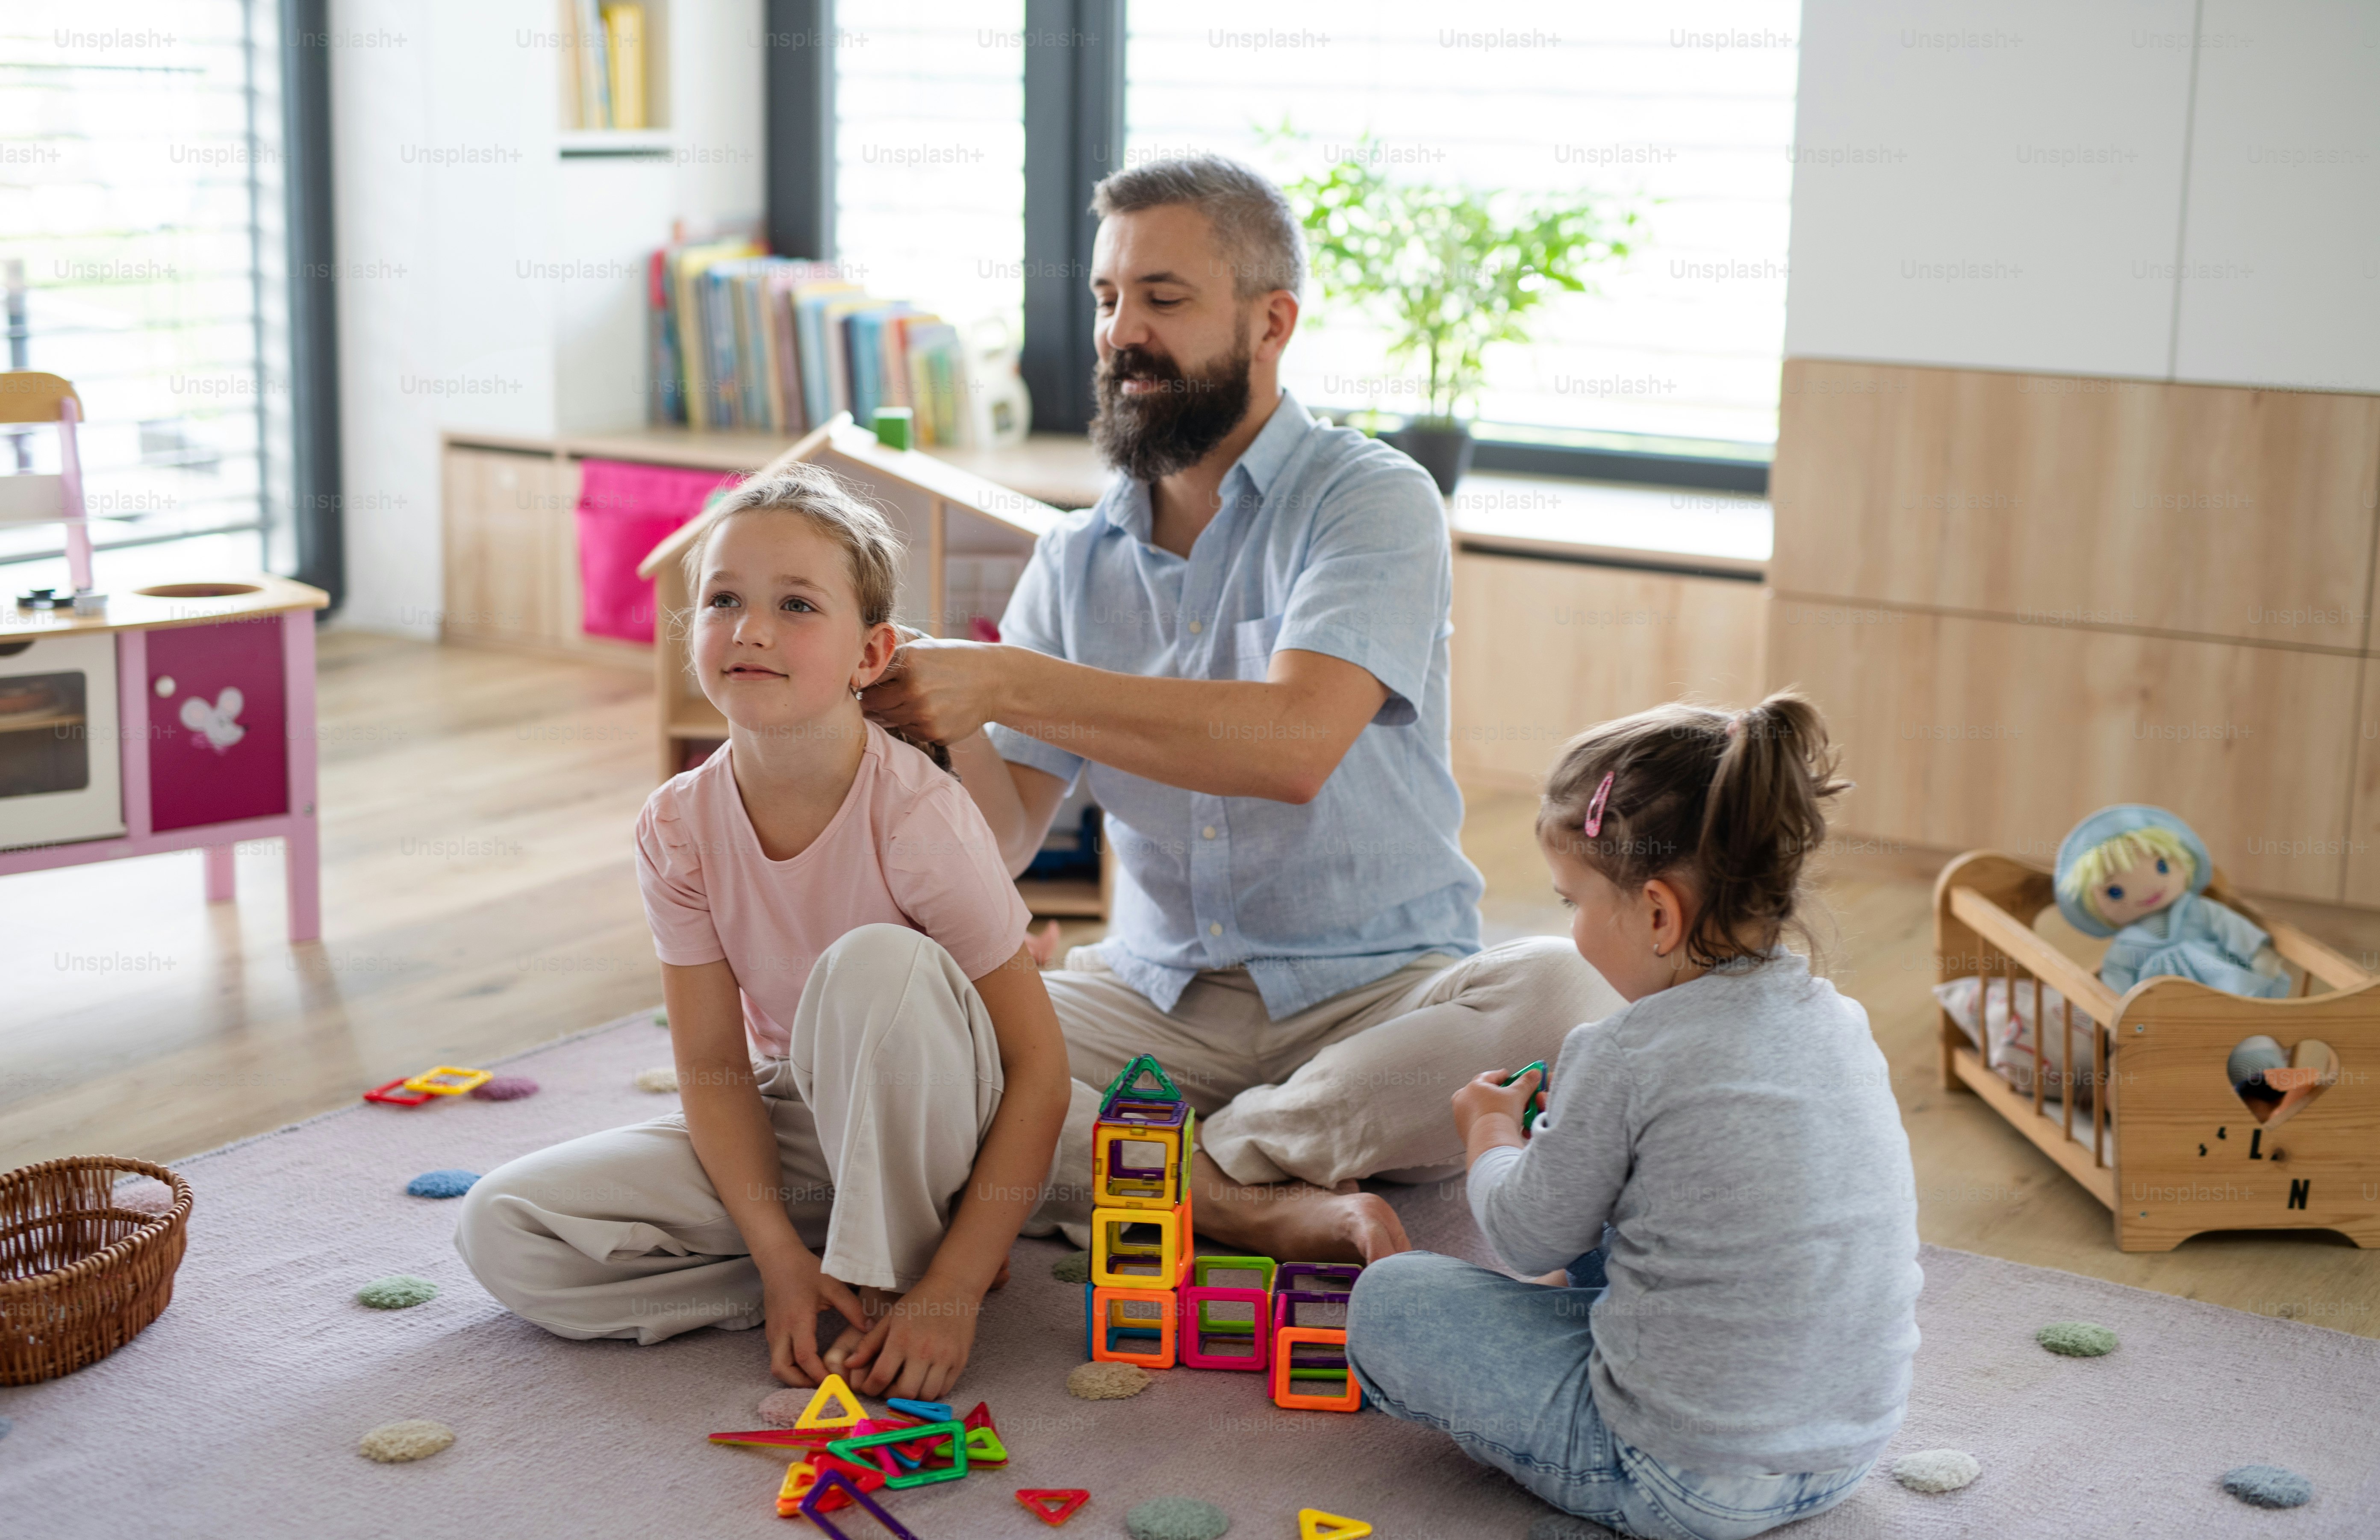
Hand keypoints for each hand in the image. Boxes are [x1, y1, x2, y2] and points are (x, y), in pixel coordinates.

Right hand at [759, 1245, 871, 1388]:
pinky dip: (791, 1367)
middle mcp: (781, 1330)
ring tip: (817, 1377)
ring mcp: (773, 1333)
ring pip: (777, 1367)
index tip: (835, 1382)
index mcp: (798, 1319)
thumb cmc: (806, 1271)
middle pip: (782, 1370)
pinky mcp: (771, 1332)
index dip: (818, 1374)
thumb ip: (853, 1308)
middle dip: (801, 1384)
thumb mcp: (833, 1286)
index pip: (805, 1357)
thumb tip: (870, 1328)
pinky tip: (808, 1365)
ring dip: (794, 1377)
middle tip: (824, 1385)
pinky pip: (777, 1358)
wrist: (778, 1259)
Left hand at [840, 1273, 983, 1402]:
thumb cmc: (918, 1302)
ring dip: (914, 1396)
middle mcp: (924, 1351)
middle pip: (905, 1392)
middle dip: (893, 1395)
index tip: (871, 1387)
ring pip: (926, 1395)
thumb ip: (868, 1344)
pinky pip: (944, 1389)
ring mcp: (945, 1357)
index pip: (881, 1377)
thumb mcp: (889, 1319)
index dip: (871, 1389)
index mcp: (901, 1339)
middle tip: (890, 1387)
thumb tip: (849, 1365)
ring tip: (908, 1383)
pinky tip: (925, 1379)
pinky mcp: (960, 1361)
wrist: (954, 1288)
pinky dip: (932, 1391)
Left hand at [861, 636, 1009, 745]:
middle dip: (878, 700)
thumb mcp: (920, 650)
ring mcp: (924, 714)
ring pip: (889, 719)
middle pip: (873, 704)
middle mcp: (913, 689)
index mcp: (907, 662)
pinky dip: (915, 723)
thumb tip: (853, 679)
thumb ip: (888, 662)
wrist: (994, 681)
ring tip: (917, 698)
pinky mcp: (934, 733)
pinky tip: (933, 710)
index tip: (867, 683)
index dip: (864, 683)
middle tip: (895, 691)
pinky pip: (909, 731)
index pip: (866, 680)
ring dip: (895, 712)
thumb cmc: (952, 661)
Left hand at [1452, 1066, 1539, 1148]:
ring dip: (1491, 1109)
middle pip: (1481, 1093)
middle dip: (1495, 1094)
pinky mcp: (1463, 1132)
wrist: (1491, 1143)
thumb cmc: (1499, 1117)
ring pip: (1479, 1109)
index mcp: (1473, 1087)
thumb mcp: (1517, 1095)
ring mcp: (1461, 1117)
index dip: (1501, 1076)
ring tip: (1505, 1114)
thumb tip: (1533, 1074)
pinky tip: (1498, 1126)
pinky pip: (1477, 1124)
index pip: (1488, 1076)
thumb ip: (1526, 1082)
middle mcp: (1463, 1100)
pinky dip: (1487, 1123)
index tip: (1509, 1077)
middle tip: (1507, 1097)